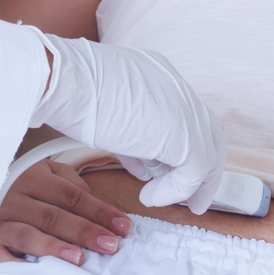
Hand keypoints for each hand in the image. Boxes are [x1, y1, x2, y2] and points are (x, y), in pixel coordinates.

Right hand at [0, 160, 132, 266]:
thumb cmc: (25, 185)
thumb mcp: (48, 173)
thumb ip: (74, 187)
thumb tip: (102, 211)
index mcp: (33, 177)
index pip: (71, 196)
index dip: (99, 211)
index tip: (124, 227)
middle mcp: (14, 198)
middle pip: (53, 215)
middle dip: (84, 231)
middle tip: (110, 245)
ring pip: (28, 234)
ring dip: (54, 247)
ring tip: (79, 258)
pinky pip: (2, 258)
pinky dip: (19, 267)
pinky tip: (39, 274)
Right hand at [33, 35, 226, 214]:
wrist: (65, 82)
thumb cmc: (71, 92)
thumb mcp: (109, 113)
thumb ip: (133, 138)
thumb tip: (144, 168)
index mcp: (161, 75)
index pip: (184, 116)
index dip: (179, 148)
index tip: (164, 172)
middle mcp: (179, 88)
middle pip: (208, 134)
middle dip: (200, 170)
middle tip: (192, 199)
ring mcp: (186, 110)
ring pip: (207, 154)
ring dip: (187, 184)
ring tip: (162, 200)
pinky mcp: (185, 136)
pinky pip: (192, 173)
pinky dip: (172, 190)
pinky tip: (148, 197)